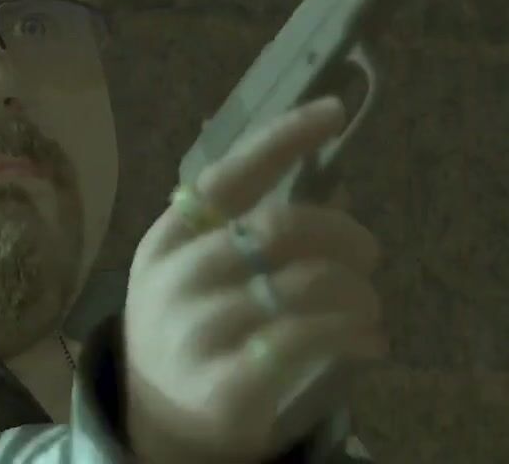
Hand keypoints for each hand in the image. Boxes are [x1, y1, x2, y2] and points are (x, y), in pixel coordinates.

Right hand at [122, 97, 387, 463]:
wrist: (157, 414)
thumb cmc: (193, 323)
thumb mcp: (204, 269)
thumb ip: (255, 227)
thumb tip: (336, 183)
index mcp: (169, 237)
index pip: (227, 175)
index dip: (280, 140)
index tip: (332, 111)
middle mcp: (176, 276)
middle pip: (276, 228)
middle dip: (341, 233)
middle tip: (369, 253)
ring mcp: (196, 330)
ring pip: (302, 285)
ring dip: (356, 291)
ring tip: (368, 305)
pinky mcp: (225, 382)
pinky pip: (307, 340)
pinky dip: (354, 334)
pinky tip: (367, 341)